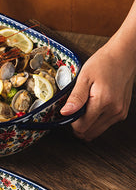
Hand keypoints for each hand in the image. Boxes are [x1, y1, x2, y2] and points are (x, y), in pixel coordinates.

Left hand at [61, 0, 135, 140]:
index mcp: (103, 102)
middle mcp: (114, 111)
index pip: (81, 127)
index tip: (68, 112)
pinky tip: (92, 108)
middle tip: (73, 111)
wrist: (124, 55)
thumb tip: (65, 113)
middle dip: (78, 126)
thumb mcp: (84, 77)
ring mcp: (120, 113)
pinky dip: (95, 121)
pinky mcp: (122, 112)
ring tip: (83, 108)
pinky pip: (104, 125)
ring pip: (96, 132)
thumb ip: (75, 97)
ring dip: (87, 125)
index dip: (71, 122)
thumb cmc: (104, 63)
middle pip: (89, 133)